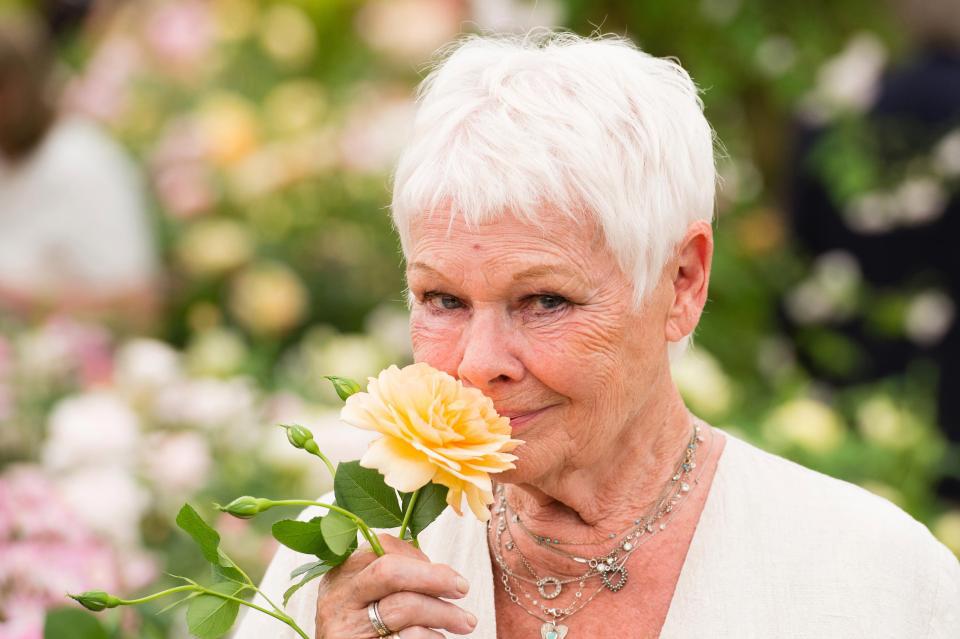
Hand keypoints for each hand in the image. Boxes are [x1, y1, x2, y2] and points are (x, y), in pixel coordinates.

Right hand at [315, 534, 477, 637]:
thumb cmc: (361, 630)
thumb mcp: (362, 598)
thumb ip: (390, 579)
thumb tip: (441, 573)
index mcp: (340, 576)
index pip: (382, 547)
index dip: (418, 557)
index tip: (441, 573)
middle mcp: (338, 600)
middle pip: (391, 572)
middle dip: (434, 577)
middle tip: (462, 588)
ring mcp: (346, 629)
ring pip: (403, 608)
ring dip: (443, 613)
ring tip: (465, 622)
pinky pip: (407, 638)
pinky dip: (430, 637)